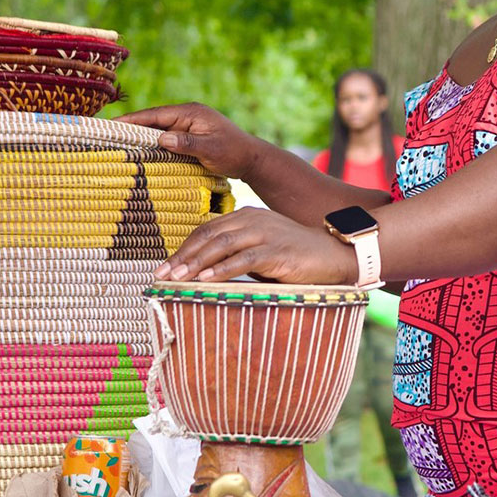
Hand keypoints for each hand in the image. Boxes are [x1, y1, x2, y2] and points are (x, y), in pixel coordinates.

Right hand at [116, 102, 262, 179]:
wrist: (251, 159)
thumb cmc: (233, 152)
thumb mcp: (210, 149)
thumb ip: (187, 142)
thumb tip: (162, 138)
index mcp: (190, 112)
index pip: (156, 114)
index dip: (134, 119)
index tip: (113, 123)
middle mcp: (187, 115)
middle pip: (153, 120)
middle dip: (132, 126)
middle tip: (106, 134)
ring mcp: (188, 125)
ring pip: (158, 129)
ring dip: (141, 136)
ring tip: (116, 143)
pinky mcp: (189, 135)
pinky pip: (166, 137)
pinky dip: (153, 143)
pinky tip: (140, 152)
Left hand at [155, 208, 356, 286]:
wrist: (334, 255)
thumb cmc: (295, 257)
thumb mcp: (260, 251)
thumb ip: (235, 255)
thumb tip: (203, 274)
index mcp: (245, 216)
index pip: (206, 230)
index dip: (183, 248)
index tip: (163, 268)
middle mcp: (252, 219)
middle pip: (208, 236)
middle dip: (182, 257)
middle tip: (161, 276)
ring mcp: (265, 232)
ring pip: (221, 245)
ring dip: (196, 263)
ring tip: (177, 279)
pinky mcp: (277, 249)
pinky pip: (243, 258)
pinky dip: (222, 269)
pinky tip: (206, 280)